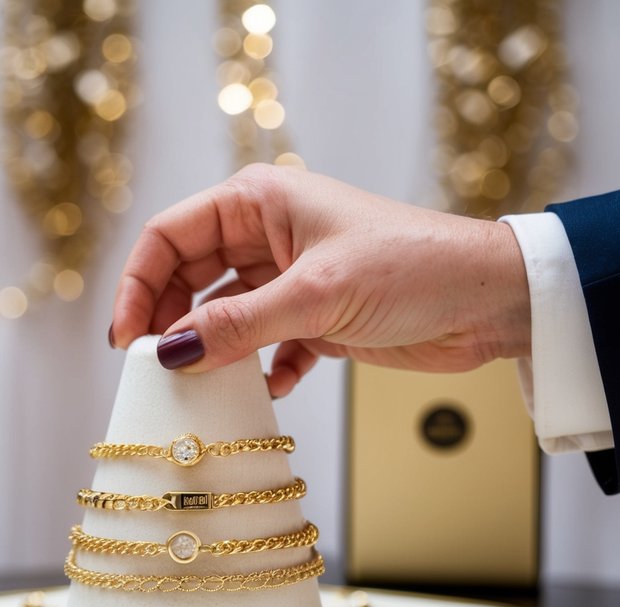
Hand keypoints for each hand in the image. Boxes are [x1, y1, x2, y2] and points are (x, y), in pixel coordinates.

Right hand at [109, 164, 530, 397]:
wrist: (491, 301)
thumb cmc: (414, 267)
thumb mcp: (316, 295)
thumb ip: (238, 324)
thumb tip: (171, 352)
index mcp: (260, 203)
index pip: (171, 237)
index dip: (139, 284)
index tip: (128, 339)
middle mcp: (269, 236)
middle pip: (189, 277)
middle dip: (169, 321)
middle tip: (153, 368)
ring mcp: (291, 280)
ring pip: (224, 316)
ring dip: (212, 351)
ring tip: (198, 387)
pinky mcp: (316, 320)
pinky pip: (265, 347)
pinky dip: (260, 371)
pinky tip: (267, 391)